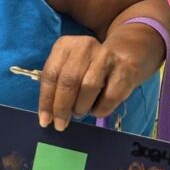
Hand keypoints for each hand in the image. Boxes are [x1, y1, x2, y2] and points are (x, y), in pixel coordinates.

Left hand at [37, 30, 151, 130]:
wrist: (124, 54)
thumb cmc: (89, 66)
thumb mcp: (69, 66)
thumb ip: (58, 84)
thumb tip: (48, 114)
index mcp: (65, 45)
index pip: (50, 74)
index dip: (46, 100)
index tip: (44, 120)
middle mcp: (84, 47)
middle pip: (68, 81)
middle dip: (61, 107)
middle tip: (60, 124)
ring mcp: (106, 57)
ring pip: (88, 87)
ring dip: (80, 107)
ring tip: (78, 113)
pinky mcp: (124, 70)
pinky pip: (109, 96)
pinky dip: (100, 109)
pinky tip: (95, 111)